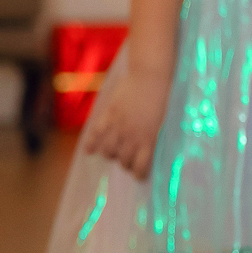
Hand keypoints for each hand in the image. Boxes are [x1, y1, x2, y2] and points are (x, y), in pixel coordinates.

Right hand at [81, 65, 167, 179]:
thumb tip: (147, 149)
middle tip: (126, 162)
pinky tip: (88, 151)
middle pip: (123, 159)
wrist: (150, 76)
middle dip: (124, 164)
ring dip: (109, 154)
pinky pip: (96, 133)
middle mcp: (133, 135)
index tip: (138, 176)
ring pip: (108, 150)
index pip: (141, 165)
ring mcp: (119, 125)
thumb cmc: (163, 98)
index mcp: (149, 138)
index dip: (139, 174)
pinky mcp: (109, 114)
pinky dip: (91, 144)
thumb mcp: (162, 121)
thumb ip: (152, 135)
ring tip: (110, 153)